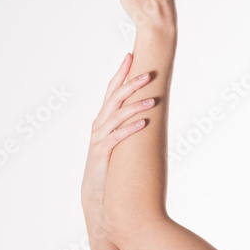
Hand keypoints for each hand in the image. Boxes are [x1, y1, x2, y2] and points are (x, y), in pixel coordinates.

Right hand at [81, 52, 154, 211]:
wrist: (97, 194)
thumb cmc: (110, 164)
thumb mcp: (116, 138)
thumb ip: (125, 122)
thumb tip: (149, 106)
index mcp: (103, 117)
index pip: (111, 89)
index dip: (120, 72)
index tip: (130, 55)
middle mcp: (99, 124)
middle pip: (114, 97)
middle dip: (130, 83)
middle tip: (147, 73)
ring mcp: (99, 138)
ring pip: (116, 115)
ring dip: (135, 106)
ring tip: (152, 100)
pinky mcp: (102, 153)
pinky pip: (117, 137)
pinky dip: (130, 129)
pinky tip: (144, 123)